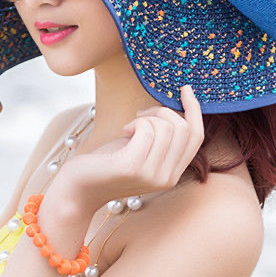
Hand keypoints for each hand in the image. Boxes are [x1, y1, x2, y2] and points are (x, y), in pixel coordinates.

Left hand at [58, 84, 204, 210]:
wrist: (78, 188)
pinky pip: (147, 130)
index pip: (196, 137)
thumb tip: (174, 108)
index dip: (194, 109)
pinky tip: (124, 130)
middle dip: (162, 111)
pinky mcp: (133, 167)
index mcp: (173, 173)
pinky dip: (137, 122)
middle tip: (141, 115)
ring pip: (166, 127)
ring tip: (130, 126)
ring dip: (147, 117)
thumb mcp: (141, 148)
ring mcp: (152, 175)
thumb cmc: (108, 162)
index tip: (186, 89)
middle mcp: (167, 178)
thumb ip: (160, 136)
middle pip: (183, 128)